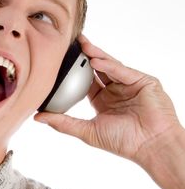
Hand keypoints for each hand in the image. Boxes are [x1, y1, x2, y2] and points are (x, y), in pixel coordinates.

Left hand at [34, 35, 182, 167]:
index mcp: (102, 100)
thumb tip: (37, 117)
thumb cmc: (123, 142)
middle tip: (70, 42)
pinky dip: (109, 65)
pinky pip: (123, 70)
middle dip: (84, 55)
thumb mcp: (87, 131)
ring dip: (95, 55)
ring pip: (110, 65)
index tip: (59, 60)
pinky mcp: (143, 81)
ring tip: (81, 46)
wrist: (150, 146)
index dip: (73, 70)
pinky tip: (96, 61)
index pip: (85, 80)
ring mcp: (130, 84)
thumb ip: (62, 122)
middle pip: (97, 68)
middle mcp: (116, 90)